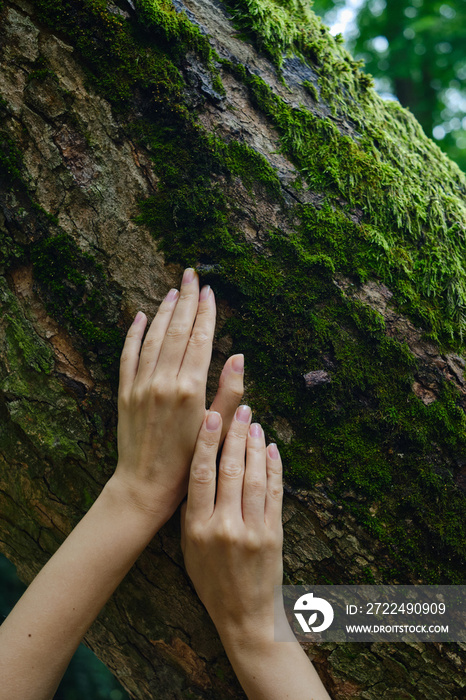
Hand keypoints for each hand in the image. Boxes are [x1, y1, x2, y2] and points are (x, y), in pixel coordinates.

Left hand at [113, 268, 243, 520]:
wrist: (145, 486)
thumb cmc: (189, 463)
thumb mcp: (218, 429)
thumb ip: (230, 392)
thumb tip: (238, 356)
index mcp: (191, 389)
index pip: (199, 339)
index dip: (206, 312)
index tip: (209, 291)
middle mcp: (163, 381)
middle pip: (176, 330)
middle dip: (185, 299)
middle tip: (191, 275)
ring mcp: (141, 385)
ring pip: (152, 337)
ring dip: (162, 311)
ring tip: (172, 290)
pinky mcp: (124, 393)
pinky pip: (128, 355)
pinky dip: (133, 334)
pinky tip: (139, 317)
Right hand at [181, 411, 331, 699]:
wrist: (245, 616)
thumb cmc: (212, 581)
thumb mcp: (189, 549)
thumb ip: (193, 512)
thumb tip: (200, 472)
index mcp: (198, 527)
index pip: (201, 474)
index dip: (206, 442)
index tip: (211, 416)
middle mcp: (224, 525)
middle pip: (230, 469)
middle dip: (235, 436)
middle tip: (239, 410)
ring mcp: (252, 529)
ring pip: (254, 477)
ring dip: (255, 446)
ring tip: (255, 424)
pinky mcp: (274, 534)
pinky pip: (275, 493)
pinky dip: (274, 469)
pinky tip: (272, 450)